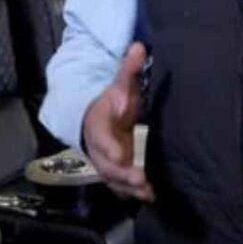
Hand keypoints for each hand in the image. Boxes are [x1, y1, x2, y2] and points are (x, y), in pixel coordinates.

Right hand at [82, 42, 155, 201]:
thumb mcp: (119, 85)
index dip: (110, 146)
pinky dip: (132, 192)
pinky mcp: (113, 171)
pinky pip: (119, 185)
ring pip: (112, 178)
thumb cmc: (111, 102)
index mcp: (97, 124)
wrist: (93, 118)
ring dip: (128, 187)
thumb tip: (139, 47)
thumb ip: (128, 69)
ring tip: (147, 192)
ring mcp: (104, 161)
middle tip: (140, 178)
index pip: (101, 136)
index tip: (122, 155)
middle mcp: (97, 147)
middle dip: (122, 172)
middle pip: (106, 163)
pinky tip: (149, 196)